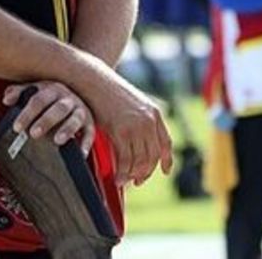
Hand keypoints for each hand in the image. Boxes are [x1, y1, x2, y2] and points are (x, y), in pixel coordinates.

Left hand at [3, 81, 95, 154]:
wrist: (81, 90)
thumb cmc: (50, 96)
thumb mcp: (36, 90)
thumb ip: (20, 92)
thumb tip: (6, 98)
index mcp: (52, 89)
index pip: (38, 100)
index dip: (27, 113)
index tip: (16, 128)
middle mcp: (68, 98)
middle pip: (58, 108)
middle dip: (46, 121)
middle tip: (33, 133)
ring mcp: (80, 110)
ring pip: (75, 119)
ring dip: (67, 129)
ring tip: (57, 141)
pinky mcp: (90, 122)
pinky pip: (90, 132)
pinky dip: (86, 143)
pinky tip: (80, 153)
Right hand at [75, 61, 172, 186]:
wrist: (95, 80)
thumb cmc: (109, 92)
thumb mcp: (132, 103)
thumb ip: (141, 118)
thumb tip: (141, 136)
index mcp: (154, 114)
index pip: (166, 142)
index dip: (167, 159)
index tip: (166, 171)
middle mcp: (149, 121)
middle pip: (153, 155)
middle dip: (147, 172)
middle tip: (138, 181)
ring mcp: (136, 126)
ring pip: (140, 160)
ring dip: (133, 175)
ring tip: (125, 181)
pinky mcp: (121, 131)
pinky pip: (125, 159)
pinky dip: (122, 173)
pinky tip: (118, 178)